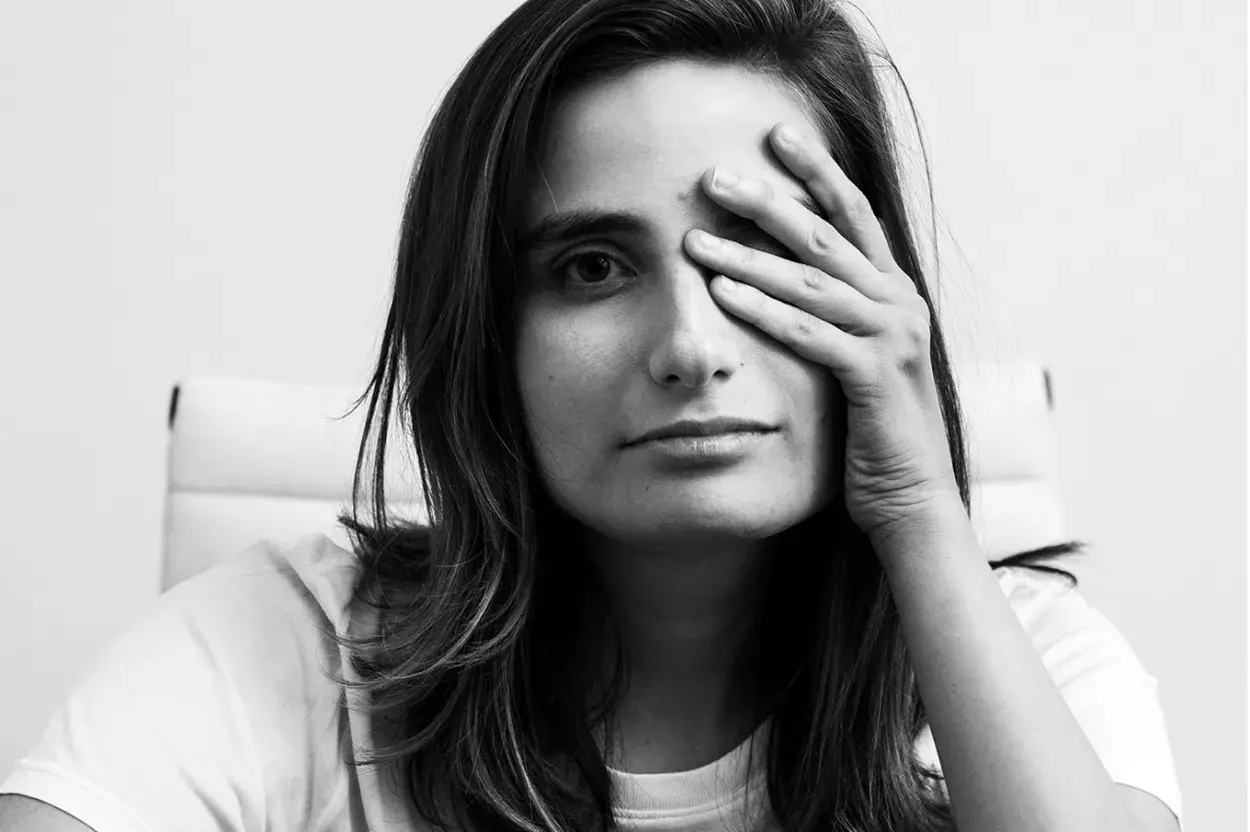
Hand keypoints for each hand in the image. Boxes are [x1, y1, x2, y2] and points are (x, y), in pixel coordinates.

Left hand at [685, 122, 962, 545]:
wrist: (912, 500)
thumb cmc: (876, 431)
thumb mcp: (858, 359)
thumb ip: (836, 315)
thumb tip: (789, 276)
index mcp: (896, 293)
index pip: (855, 215)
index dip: (818, 172)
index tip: (777, 135)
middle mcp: (900, 304)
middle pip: (827, 236)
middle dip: (768, 201)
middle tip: (713, 178)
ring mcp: (891, 339)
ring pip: (812, 281)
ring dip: (749, 257)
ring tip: (696, 241)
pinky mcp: (874, 378)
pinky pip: (811, 333)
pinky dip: (766, 311)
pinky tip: (723, 296)